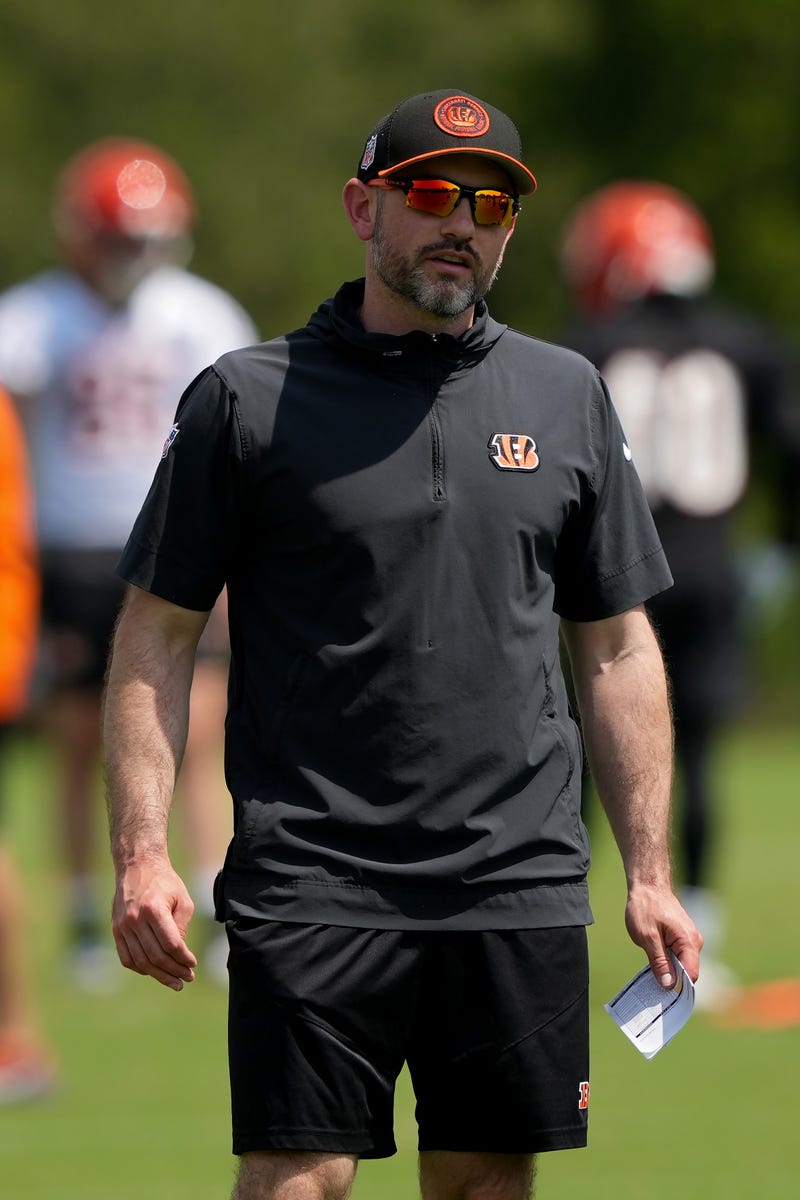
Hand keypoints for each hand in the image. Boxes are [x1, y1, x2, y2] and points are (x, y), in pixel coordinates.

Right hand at [111, 858, 196, 990]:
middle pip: (156, 956)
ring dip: (159, 975)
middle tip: (187, 979)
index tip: (193, 964)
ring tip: (174, 982)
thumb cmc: (165, 882)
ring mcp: (123, 926)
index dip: (183, 958)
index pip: (171, 944)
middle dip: (174, 971)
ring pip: (141, 961)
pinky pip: (126, 958)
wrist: (138, 866)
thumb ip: (181, 926)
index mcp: (154, 909)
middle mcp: (135, 919)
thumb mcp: (182, 899)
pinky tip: (154, 972)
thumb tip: (179, 953)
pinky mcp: (116, 930)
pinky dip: (140, 969)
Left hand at [625, 884, 702, 987]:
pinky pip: (678, 956)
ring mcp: (689, 939)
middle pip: (687, 972)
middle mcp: (694, 942)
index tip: (662, 995)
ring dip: (668, 969)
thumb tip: (669, 985)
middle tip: (652, 986)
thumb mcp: (647, 937)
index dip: (678, 988)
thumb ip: (659, 961)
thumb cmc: (646, 907)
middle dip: (672, 980)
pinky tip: (654, 960)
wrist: (648, 885)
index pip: (691, 975)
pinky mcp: (682, 938)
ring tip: (650, 970)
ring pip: (681, 964)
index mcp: (689, 941)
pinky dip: (667, 961)